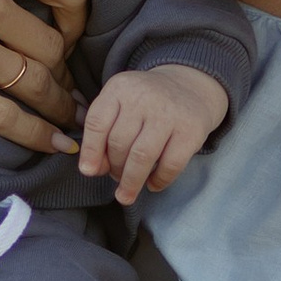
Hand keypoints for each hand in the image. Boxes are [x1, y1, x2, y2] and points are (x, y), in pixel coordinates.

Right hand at [0, 0, 89, 153]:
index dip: (79, 9)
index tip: (70, 21)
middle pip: (53, 42)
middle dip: (65, 58)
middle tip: (64, 68)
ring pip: (35, 83)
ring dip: (57, 100)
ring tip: (66, 109)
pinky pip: (2, 118)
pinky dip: (36, 134)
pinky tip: (54, 142)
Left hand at [77, 63, 227, 200]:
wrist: (189, 86)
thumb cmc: (146, 102)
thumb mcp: (120, 103)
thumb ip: (102, 132)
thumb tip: (93, 169)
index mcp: (120, 88)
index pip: (97, 122)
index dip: (90, 151)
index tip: (89, 171)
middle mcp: (143, 97)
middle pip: (119, 143)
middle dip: (114, 168)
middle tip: (116, 176)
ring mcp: (169, 114)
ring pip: (142, 157)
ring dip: (131, 182)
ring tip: (126, 194)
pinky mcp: (191, 130)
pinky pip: (170, 165)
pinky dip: (159, 180)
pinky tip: (153, 184)